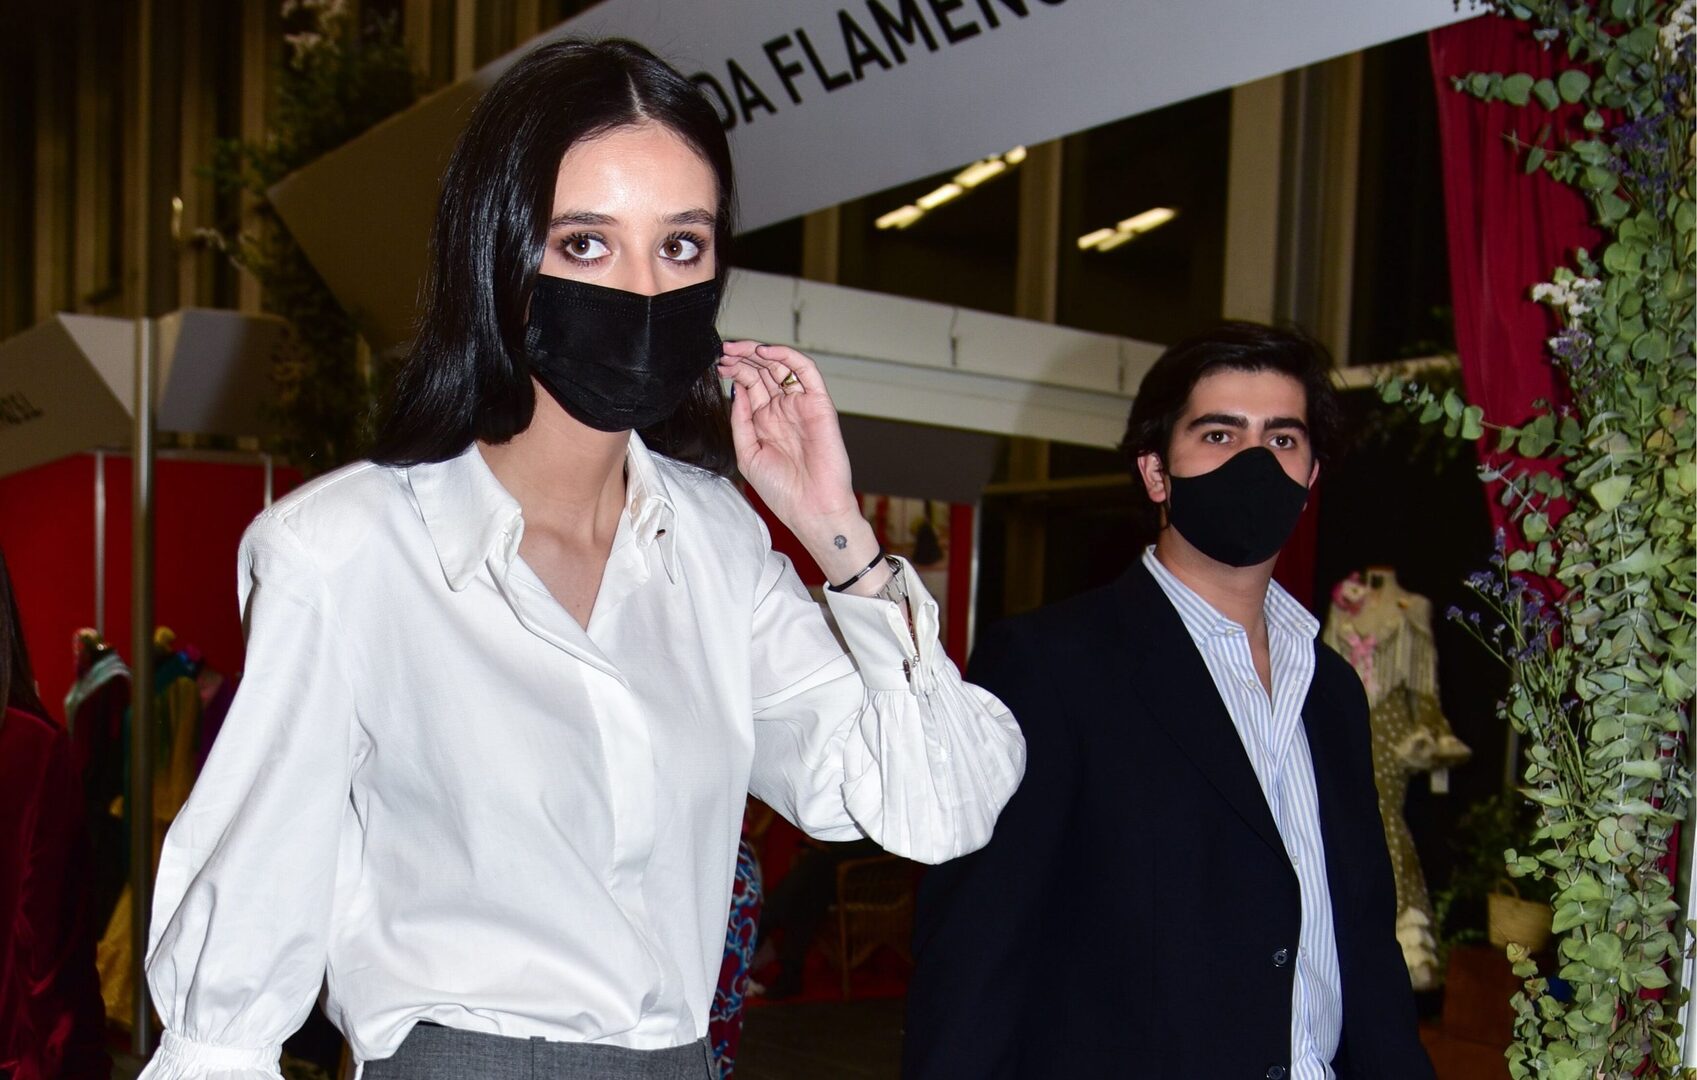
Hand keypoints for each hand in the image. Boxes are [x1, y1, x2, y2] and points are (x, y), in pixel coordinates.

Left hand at [717, 341, 881, 582]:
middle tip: (725, 351)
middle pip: (763, 371)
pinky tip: (765, 352)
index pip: (750, 385)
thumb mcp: (748, 454)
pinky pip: (805, 371)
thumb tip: (736, 390)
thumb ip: (740, 421)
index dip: (735, 371)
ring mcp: (801, 405)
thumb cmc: (782, 490)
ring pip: (781, 366)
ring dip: (760, 352)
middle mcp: (783, 410)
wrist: (811, 509)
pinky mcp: (820, 403)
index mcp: (766, 422)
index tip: (718, 365)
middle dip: (743, 358)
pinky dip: (787, 356)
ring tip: (738, 349)